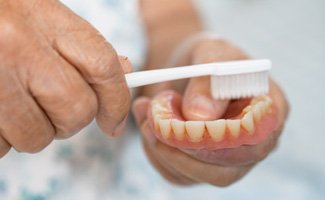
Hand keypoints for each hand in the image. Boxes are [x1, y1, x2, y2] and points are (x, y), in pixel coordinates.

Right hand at [0, 0, 130, 156]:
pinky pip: (1, 146)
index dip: (117, 101)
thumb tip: (123, 72)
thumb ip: (83, 49)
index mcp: (46, 19)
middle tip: (52, 110)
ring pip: (38, 136)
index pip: (104, 67)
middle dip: (70, 121)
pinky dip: (3, 138)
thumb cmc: (4, 18)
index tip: (114, 123)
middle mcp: (19, 46)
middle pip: (76, 111)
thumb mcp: (45, 19)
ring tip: (14, 103)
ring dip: (33, 131)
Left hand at [133, 37, 288, 185]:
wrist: (187, 69)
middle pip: (225, 171)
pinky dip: (153, 150)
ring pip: (194, 174)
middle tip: (155, 120)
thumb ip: (209, 79)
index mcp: (268, 113)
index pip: (258, 141)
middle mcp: (250, 143)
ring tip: (148, 109)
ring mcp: (224, 158)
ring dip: (162, 147)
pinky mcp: (197, 164)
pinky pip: (174, 172)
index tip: (190, 123)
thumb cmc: (208, 58)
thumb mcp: (210, 53)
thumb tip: (200, 115)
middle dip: (184, 148)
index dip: (224, 141)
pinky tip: (146, 121)